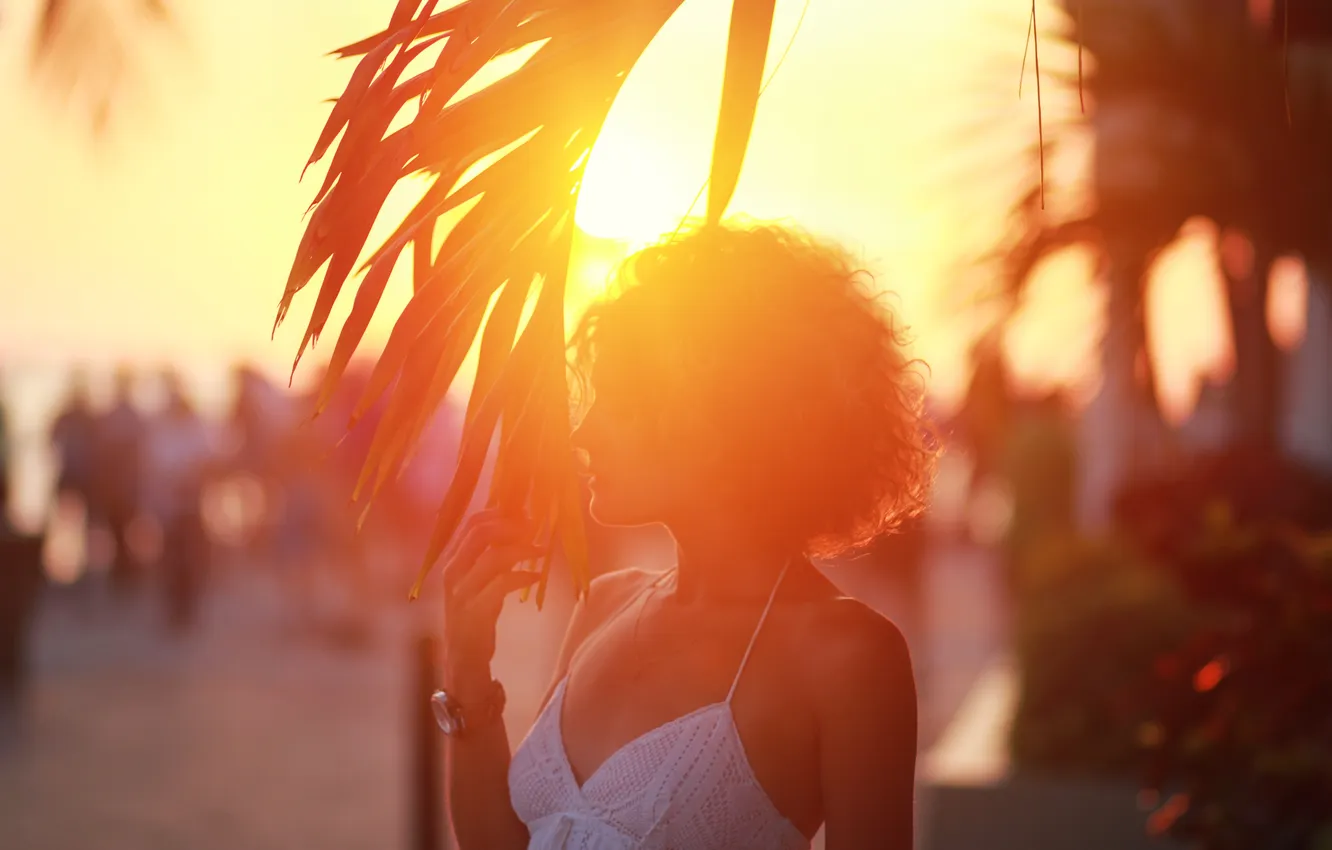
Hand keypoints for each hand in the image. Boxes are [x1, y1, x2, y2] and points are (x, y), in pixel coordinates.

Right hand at [441, 509, 543, 694]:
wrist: (463, 659)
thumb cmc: (476, 615)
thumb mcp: (477, 580)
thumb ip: (490, 555)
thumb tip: (520, 525)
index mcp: (452, 560)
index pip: (473, 522)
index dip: (501, 513)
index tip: (525, 516)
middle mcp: (452, 572)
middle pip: (481, 533)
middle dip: (512, 527)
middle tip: (535, 529)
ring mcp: (462, 592)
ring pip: (493, 557)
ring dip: (523, 549)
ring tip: (541, 550)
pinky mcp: (475, 612)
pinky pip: (502, 584)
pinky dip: (523, 576)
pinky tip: (535, 576)